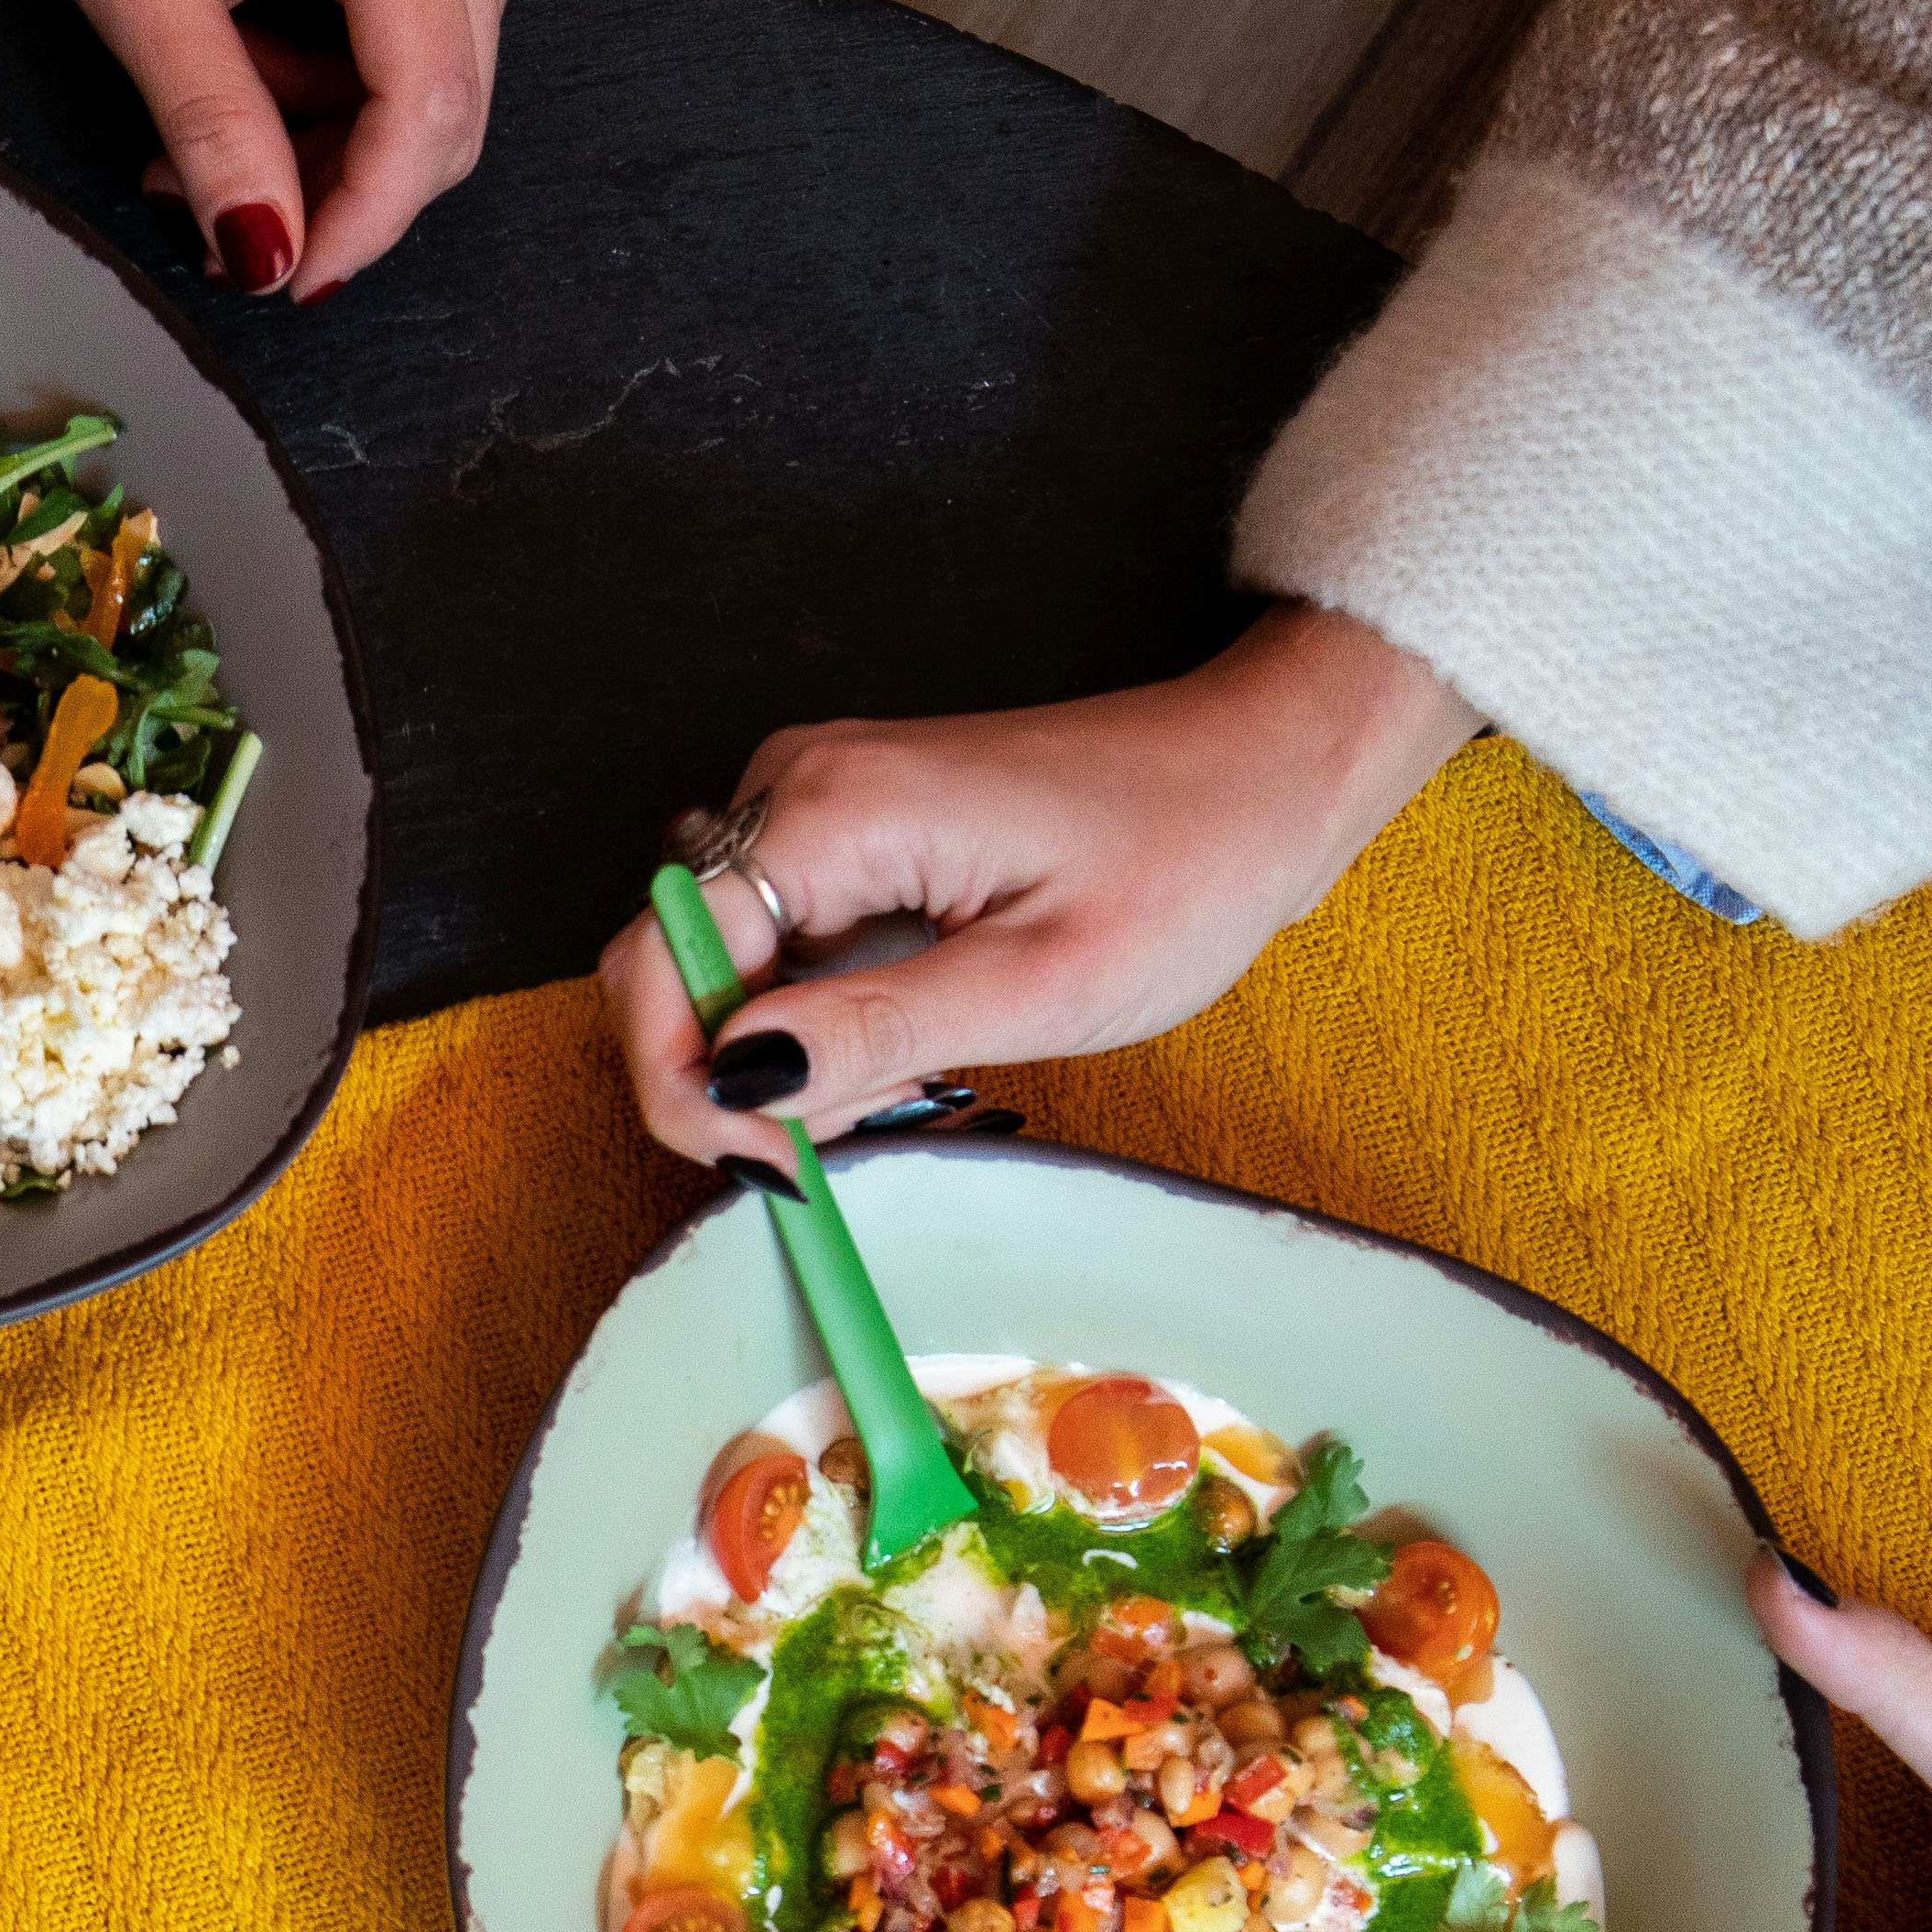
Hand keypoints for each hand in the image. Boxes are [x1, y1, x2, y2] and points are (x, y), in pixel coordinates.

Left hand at [65, 0, 513, 297]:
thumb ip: (210, 118)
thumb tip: (264, 246)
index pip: (432, 104)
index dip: (363, 215)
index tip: (287, 279)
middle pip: (452, 104)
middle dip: (341, 189)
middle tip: (227, 224)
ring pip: (438, 80)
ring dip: (332, 140)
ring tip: (207, 137)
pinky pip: (417, 37)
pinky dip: (336, 84)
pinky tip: (251, 73)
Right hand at [597, 602, 1480, 1174]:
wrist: (1268, 770)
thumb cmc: (1189, 863)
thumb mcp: (1040, 985)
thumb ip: (875, 1032)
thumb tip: (735, 1078)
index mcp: (835, 811)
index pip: (662, 962)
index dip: (689, 1083)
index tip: (781, 1160)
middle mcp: (798, 786)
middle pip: (674, 966)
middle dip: (739, 1078)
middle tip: (865, 1128)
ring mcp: (818, 801)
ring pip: (721, 968)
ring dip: (788, 1056)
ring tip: (918, 1078)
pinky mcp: (848, 828)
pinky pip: (777, 946)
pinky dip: (819, 1020)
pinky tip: (914, 1040)